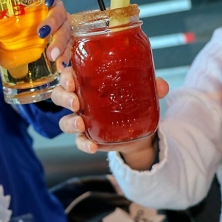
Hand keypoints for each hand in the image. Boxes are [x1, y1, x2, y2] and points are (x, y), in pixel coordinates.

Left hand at [0, 0, 71, 66]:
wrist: (16, 43)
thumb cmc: (11, 25)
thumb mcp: (0, 26)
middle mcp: (53, 8)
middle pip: (59, 10)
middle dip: (53, 22)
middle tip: (41, 34)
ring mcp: (60, 24)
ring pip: (66, 29)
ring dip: (60, 42)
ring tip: (51, 56)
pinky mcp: (63, 40)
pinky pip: (68, 46)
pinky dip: (65, 56)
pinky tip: (60, 65)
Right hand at [51, 66, 168, 169]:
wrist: (138, 129)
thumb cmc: (132, 100)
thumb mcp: (141, 90)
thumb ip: (150, 86)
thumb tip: (162, 85)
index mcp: (88, 82)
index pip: (69, 75)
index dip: (66, 77)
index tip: (72, 80)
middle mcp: (80, 100)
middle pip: (60, 96)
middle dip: (63, 98)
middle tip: (75, 102)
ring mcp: (82, 120)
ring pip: (64, 120)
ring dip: (69, 122)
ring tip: (80, 125)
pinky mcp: (88, 137)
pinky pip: (79, 141)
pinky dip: (84, 144)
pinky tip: (92, 146)